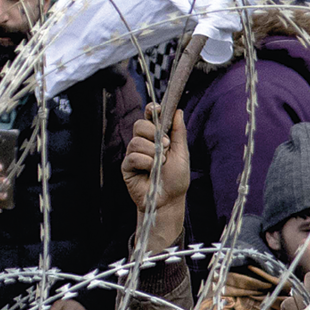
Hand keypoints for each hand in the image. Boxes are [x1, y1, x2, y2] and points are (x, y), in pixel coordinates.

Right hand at [122, 106, 189, 252]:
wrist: (170, 200)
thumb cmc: (176, 178)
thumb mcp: (182, 153)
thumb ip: (179, 132)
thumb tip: (178, 111)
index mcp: (156, 137)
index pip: (149, 117)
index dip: (151, 110)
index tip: (157, 109)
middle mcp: (143, 144)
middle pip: (139, 125)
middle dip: (153, 132)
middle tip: (166, 145)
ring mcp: (134, 155)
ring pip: (136, 141)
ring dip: (152, 151)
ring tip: (161, 162)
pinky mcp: (127, 168)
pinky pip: (132, 157)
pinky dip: (145, 162)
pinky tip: (151, 169)